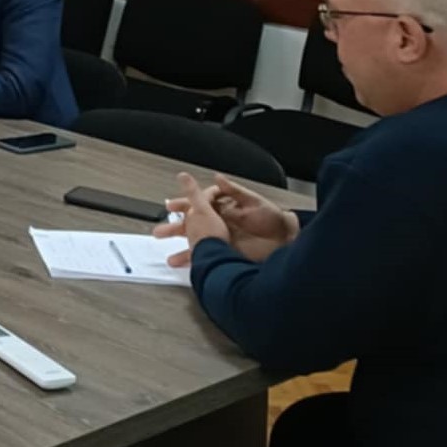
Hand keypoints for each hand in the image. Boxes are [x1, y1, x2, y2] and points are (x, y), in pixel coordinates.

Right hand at [158, 173, 299, 265]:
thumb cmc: (273, 218)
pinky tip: (189, 267)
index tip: (171, 205)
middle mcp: (222, 224)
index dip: (184, 204)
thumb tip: (217, 178)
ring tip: (169, 258)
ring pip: (198, 245)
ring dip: (183, 250)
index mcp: (225, 208)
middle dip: (174, 229)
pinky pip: (210, 257)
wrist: (287, 240)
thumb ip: (234, 190)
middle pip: (193, 226)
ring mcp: (224, 240)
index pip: (198, 204)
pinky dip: (199, 262)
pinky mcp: (230, 253)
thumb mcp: (253, 200)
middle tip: (159, 232)